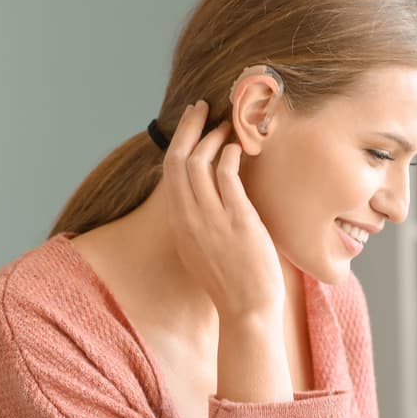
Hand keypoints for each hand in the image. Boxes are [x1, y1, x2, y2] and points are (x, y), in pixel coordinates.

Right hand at [162, 101, 283, 319]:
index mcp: (179, 225)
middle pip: (178, 159)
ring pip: (199, 162)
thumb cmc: (232, 282)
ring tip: (229, 125)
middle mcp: (188, 218)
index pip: (170, 172)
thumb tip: (208, 197)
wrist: (247, 311)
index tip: (191, 122)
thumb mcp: (202, 250)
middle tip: (202, 107)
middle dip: (188, 127)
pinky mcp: (237, 220)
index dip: (179, 141)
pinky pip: (226, 176)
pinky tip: (239, 148)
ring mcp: (211, 219)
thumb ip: (200, 222)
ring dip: (213, 136)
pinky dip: (230, 155)